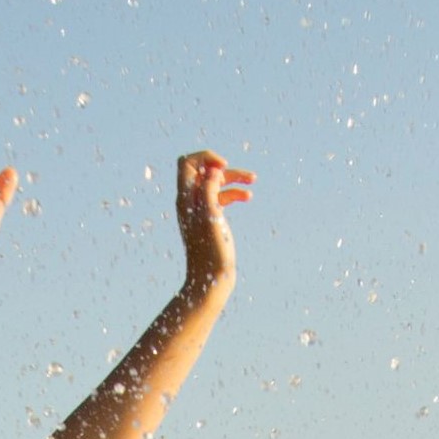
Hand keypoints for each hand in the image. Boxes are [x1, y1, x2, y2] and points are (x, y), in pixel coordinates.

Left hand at [173, 148, 251, 292]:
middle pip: (204, 171)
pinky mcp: (211, 219)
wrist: (210, 280)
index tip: (223, 167)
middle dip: (224, 168)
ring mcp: (200, 210)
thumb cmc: (210, 252)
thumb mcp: (210, 218)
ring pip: (215, 183)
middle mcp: (190, 202)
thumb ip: (208, 191)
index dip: (205, 158)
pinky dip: (234, 193)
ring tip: (252, 180)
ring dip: (233, 178)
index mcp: (186, 198)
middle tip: (244, 175)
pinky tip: (248, 197)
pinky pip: (221, 198)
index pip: (187, 163)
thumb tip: (212, 170)